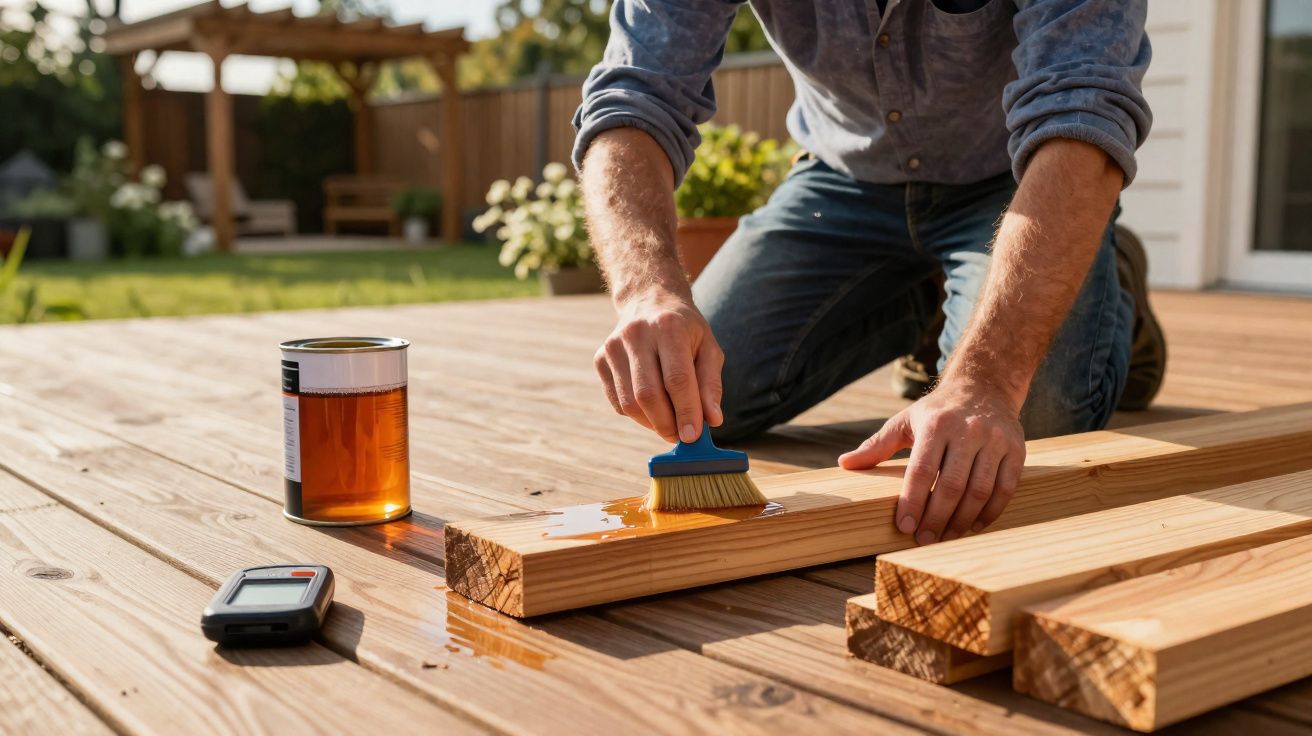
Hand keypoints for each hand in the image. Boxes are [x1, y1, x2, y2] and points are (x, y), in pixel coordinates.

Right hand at [594, 289, 724, 442]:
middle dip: (666, 424)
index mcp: (668, 327)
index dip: (686, 412)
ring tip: (669, 423)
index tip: (693, 436)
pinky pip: (617, 402)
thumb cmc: (685, 330)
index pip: (676, 379)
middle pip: (648, 394)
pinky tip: (652, 408)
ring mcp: (613, 346)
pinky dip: (636, 415)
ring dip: (651, 423)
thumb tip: (712, 420)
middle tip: (681, 436)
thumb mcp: (708, 348)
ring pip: (629, 403)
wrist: (649, 301)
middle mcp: (636, 334)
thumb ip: (710, 384)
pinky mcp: (600, 359)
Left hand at [838, 381, 1024, 543]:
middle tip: (924, 540)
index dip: (912, 502)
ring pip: (980, 491)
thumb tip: (844, 464)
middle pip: (951, 485)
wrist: (984, 386)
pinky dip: (990, 512)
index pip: (921, 470)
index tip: (904, 527)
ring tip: (946, 537)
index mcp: (937, 425)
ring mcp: (995, 440)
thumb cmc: (938, 411)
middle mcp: (968, 430)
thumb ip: (877, 445)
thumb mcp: (905, 421)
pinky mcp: (1017, 450)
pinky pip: (1005, 489)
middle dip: (936, 519)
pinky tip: (973, 525)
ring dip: (962, 521)